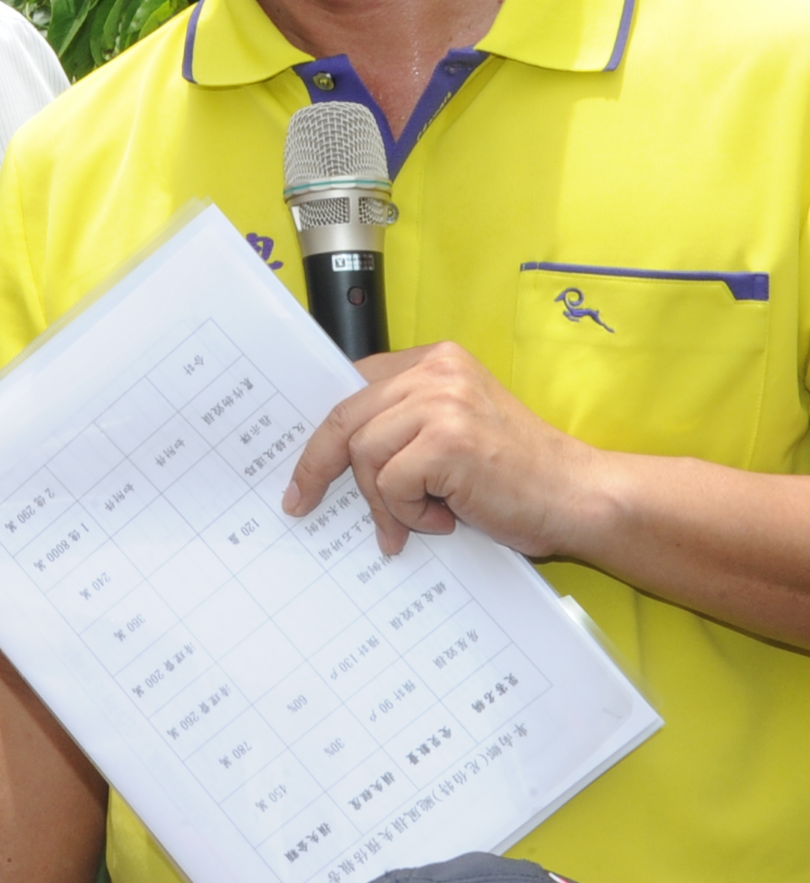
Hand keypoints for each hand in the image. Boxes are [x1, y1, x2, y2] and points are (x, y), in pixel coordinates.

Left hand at [284, 342, 604, 557]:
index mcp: (435, 361)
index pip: (352, 387)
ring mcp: (443, 403)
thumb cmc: (518, 475)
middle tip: (301, 503)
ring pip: (363, 454)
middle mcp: (436, 371)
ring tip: (417, 520)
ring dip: (384, 501)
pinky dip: (409, 513)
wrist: (581, 496)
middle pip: (344, 418)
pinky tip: (445, 521)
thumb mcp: (454, 430)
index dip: (322, 430)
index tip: (302, 466)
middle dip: (318, 467)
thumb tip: (329, 454)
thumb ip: (404, 426)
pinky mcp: (449, 441)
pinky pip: (391, 482)